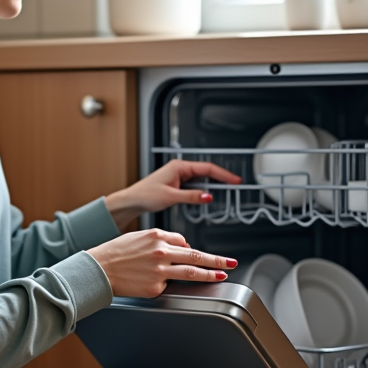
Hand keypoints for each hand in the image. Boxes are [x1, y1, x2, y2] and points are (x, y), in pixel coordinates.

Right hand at [86, 229, 237, 298]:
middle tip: (231, 262)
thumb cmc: (115, 252)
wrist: (99, 268)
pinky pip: (169, 286)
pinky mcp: (155, 287)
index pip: (184, 241)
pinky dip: (168, 285)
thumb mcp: (139, 236)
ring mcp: (160, 270)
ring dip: (211, 273)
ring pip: (192, 272)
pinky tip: (158, 284)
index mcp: (157, 236)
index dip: (192, 249)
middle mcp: (161, 252)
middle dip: (217, 259)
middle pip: (197, 255)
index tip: (202, 254)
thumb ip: (162, 239)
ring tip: (223, 274)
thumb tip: (182, 246)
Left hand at [104, 160, 241, 228]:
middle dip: (221, 178)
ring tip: (225, 191)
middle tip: (235, 185)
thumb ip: (191, 197)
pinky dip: (202, 190)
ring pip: (201, 179)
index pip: (207, 168)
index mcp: (179, 167)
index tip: (235, 180)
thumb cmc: (145, 195)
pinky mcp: (176, 183)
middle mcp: (180, 169)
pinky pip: (194, 185)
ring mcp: (178, 176)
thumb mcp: (171, 197)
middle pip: (206, 172)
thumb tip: (208, 196)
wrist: (132, 200)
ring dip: (211, 185)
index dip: (223, 174)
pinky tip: (206, 196)